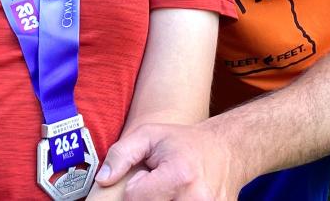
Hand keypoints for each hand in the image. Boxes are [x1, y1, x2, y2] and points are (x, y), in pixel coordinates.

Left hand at [95, 122, 241, 200]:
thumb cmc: (183, 143)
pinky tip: (179, 197)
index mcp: (179, 176)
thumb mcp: (149, 135)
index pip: (134, 199)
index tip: (146, 177)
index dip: (134, 189)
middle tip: (158, 185)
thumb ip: (122, 154)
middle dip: (148, 199)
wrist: (226, 150)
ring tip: (168, 191)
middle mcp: (196, 199)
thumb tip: (103, 179)